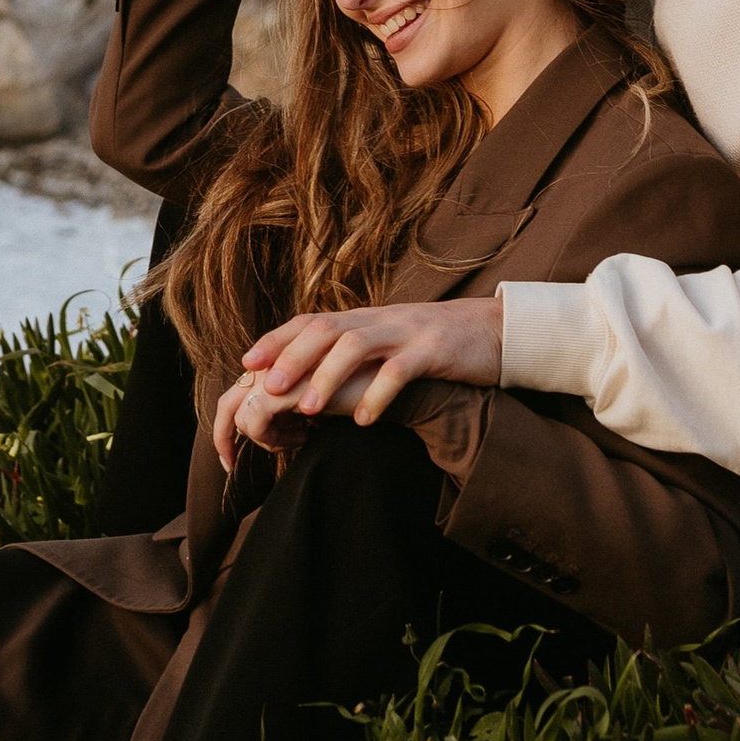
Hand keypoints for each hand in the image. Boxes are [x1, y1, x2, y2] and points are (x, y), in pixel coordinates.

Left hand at [212, 297, 501, 467]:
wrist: (492, 331)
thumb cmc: (430, 347)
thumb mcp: (386, 343)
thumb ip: (350, 355)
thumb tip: (305, 382)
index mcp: (362, 319)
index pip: (310, 321)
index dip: (277, 339)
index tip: (247, 363)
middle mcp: (377, 320)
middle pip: (325, 328)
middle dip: (293, 357)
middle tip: (268, 388)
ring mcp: (405, 332)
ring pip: (357, 344)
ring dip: (328, 376)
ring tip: (309, 410)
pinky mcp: (434, 351)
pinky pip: (401, 370)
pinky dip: (378, 394)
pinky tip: (362, 421)